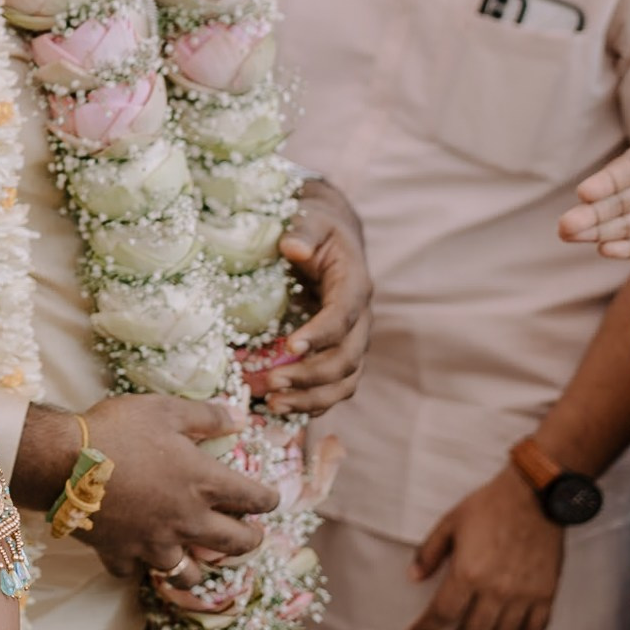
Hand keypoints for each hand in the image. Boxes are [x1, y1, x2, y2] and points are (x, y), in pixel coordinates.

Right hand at [37, 396, 279, 581]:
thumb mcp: (164, 409)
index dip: (269, 499)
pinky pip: (134, 572)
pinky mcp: (121, 553)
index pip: (255, 499)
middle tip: (249, 536)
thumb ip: (206, 416)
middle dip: (250, 541)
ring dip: (197, 566)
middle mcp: (187, 520)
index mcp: (204, 483)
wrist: (62, 460)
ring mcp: (154, 542)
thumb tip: (241, 418)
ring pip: (189, 572)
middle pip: (236, 544)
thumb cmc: (116, 429)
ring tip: (195, 557)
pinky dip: (137, 565)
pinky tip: (135, 554)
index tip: (270, 499)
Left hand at [259, 179, 373, 415]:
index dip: (321, 333)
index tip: (291, 345)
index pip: (343, 315)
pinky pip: (333, 386)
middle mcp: (359, 319)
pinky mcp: (338, 353)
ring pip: (343, 381)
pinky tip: (281, 409)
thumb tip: (294, 248)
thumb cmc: (316, 228)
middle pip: (346, 358)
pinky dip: (311, 402)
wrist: (329, 238)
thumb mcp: (310, 219)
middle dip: (310, 376)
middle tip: (269, 382)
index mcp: (355, 285)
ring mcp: (351, 341)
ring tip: (272, 404)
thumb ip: (303, 231)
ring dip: (310, 398)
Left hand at [407, 465, 561, 629]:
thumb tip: (413, 577)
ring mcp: (524, 595)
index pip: (442, 613)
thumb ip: (429, 553)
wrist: (533, 497)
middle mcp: (496, 590)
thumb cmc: (489, 506)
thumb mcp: (449, 523)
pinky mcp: (546, 595)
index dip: (426, 628)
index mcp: (468, 572)